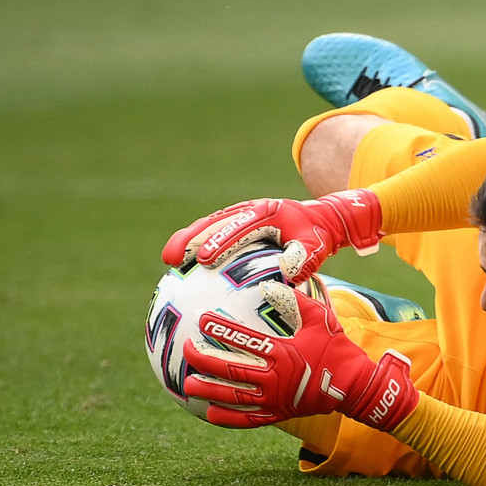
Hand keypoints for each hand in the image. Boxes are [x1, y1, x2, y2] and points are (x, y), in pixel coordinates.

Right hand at [161, 189, 382, 283]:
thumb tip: (290, 275)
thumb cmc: (316, 234)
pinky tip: (181, 266)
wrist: (317, 219)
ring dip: (186, 241)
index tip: (205, 260)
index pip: (239, 227)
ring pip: (206, 226)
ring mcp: (238, 216)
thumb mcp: (318, 245)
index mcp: (266, 212)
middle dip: (190, 238)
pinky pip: (211, 233)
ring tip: (168, 260)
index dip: (220, 242)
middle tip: (171, 258)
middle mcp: (247, 210)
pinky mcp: (234, 225)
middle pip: (213, 222)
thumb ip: (306, 258)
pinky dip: (195, 245)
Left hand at [183, 280, 417, 429]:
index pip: (245, 340)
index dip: (221, 329)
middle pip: (231, 371)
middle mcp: (274, 378)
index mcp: (282, 353)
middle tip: (187, 350)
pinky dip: (228, 418)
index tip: (202, 320)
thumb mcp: (321, 319)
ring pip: (234, 398)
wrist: (355, 386)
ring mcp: (274, 400)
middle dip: (205, 361)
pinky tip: (210, 414)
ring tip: (188, 384)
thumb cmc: (337, 348)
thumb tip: (268, 286)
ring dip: (209, 391)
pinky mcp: (278, 415)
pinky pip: (248, 420)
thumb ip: (295, 301)